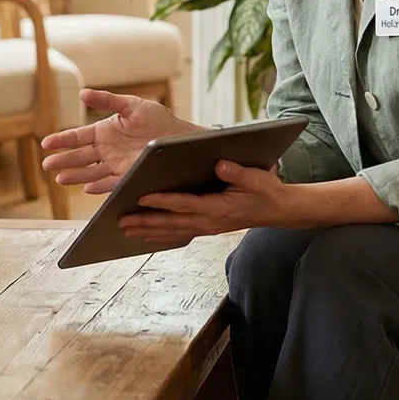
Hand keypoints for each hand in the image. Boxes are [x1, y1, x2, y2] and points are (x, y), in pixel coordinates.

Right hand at [41, 89, 206, 193]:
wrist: (181, 138)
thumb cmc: (159, 119)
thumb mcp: (132, 105)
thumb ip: (107, 100)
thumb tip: (82, 93)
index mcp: (105, 131)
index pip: (78, 137)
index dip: (62, 140)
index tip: (46, 143)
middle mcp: (108, 150)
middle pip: (80, 156)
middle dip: (63, 160)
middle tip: (47, 165)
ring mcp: (117, 164)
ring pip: (91, 171)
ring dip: (76, 175)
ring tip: (60, 179)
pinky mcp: (129, 175)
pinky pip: (111, 182)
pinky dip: (99, 186)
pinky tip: (87, 188)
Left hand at [118, 160, 299, 243]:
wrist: (279, 210)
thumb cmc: (266, 191)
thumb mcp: (257, 178)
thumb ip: (237, 173)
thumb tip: (219, 164)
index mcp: (218, 208)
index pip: (185, 204)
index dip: (162, 201)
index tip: (141, 198)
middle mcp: (209, 221)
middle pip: (171, 223)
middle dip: (144, 222)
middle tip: (120, 220)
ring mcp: (207, 227)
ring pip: (172, 231)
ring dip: (147, 231)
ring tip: (124, 230)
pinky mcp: (206, 227)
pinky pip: (179, 233)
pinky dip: (160, 235)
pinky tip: (145, 234)